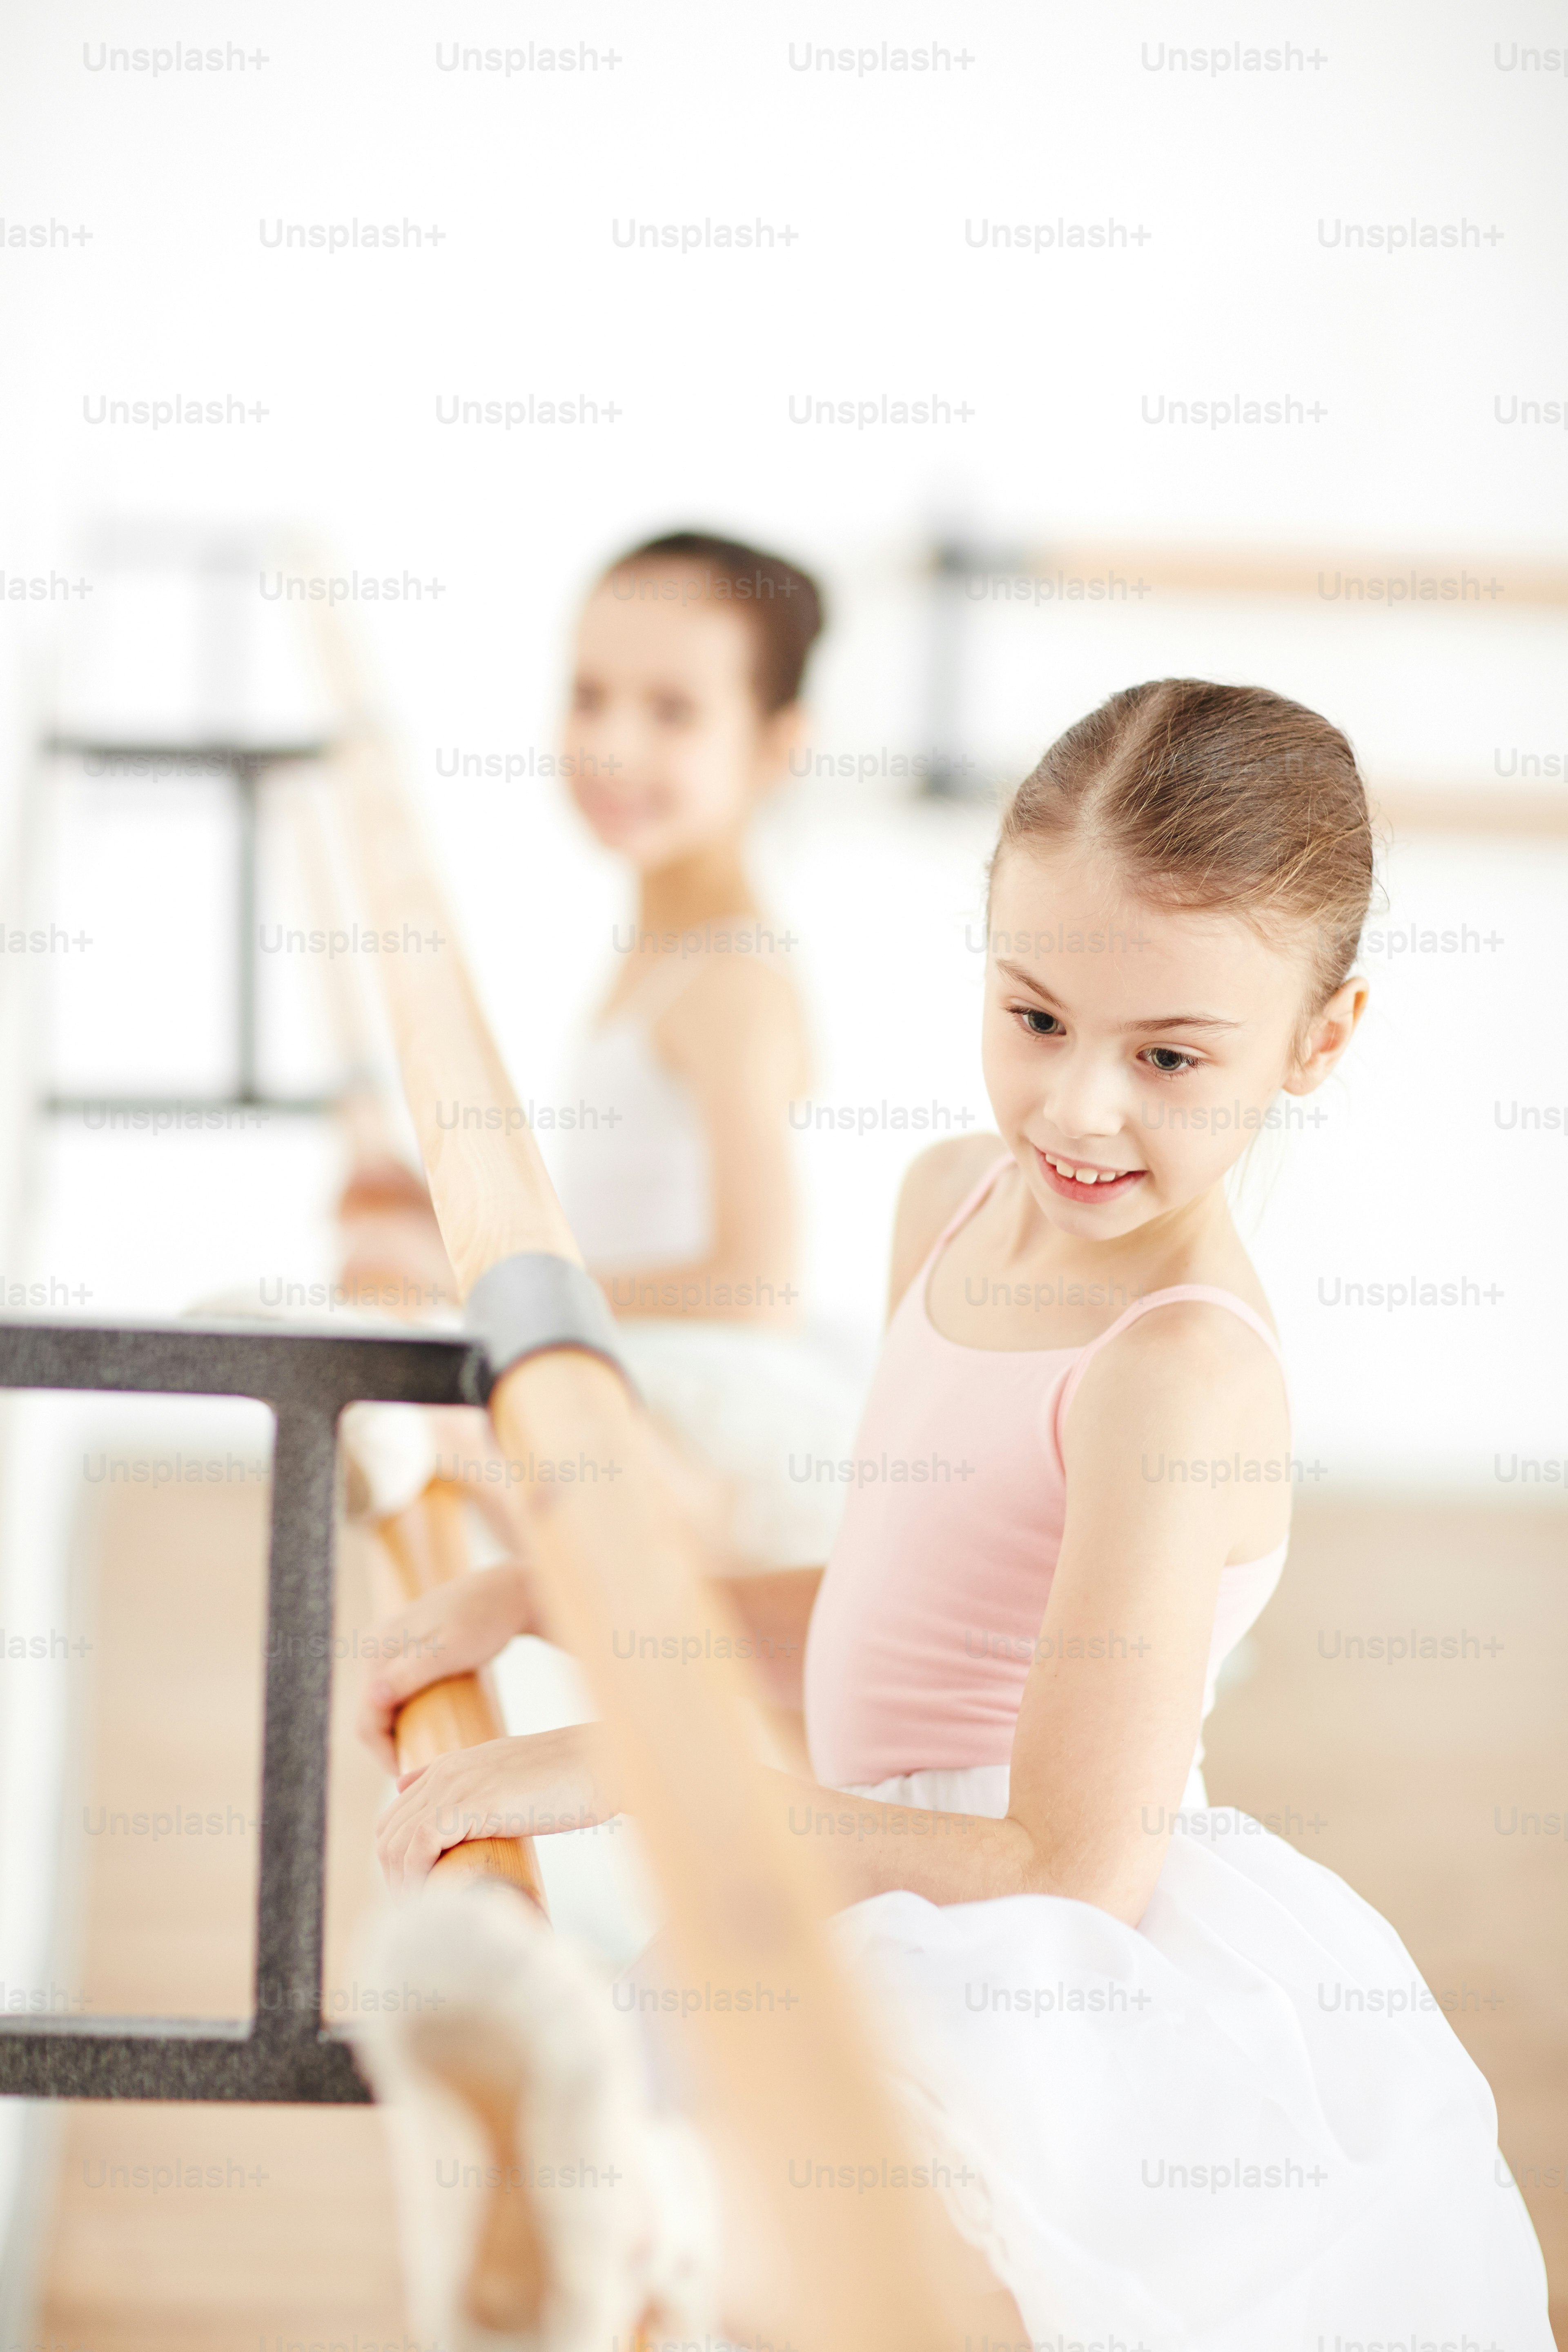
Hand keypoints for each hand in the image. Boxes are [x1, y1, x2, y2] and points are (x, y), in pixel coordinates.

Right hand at [356, 1561, 533, 1768]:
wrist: (510, 1592)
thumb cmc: (486, 1620)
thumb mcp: (451, 1649)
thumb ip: (411, 1672)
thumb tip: (372, 1696)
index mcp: (380, 1649)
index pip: (367, 1719)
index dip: (385, 1755)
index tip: (411, 1776)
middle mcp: (378, 1646)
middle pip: (373, 1713)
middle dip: (391, 1745)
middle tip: (421, 1770)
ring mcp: (393, 1646)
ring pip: (385, 1703)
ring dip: (400, 1730)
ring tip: (426, 1752)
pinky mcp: (411, 1648)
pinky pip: (400, 1689)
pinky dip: (409, 1712)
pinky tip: (430, 1727)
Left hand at [374, 1723, 620, 1889]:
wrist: (604, 1762)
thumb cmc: (570, 1778)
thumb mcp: (513, 1778)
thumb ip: (477, 1787)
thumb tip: (442, 1804)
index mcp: (452, 1765)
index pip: (396, 1817)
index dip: (400, 1862)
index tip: (419, 1895)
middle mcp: (446, 1771)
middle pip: (388, 1832)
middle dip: (395, 1878)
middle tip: (421, 1912)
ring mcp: (456, 1785)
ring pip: (396, 1842)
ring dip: (403, 1885)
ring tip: (428, 1915)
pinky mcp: (472, 1803)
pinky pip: (419, 1846)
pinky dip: (417, 1878)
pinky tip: (435, 1899)